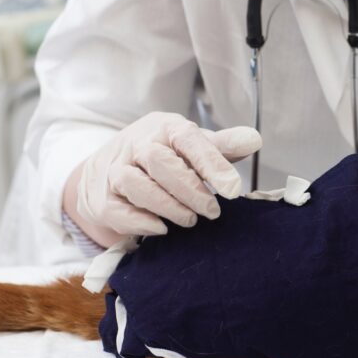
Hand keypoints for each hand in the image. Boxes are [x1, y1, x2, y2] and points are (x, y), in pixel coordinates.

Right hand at [67, 113, 261, 246]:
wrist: (108, 170)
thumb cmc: (164, 157)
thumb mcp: (192, 147)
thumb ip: (222, 147)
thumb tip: (254, 139)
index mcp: (165, 128)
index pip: (188, 139)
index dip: (212, 163)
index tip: (233, 189)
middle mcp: (137, 144)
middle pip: (159, 161)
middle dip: (189, 189)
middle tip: (213, 211)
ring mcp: (115, 170)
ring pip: (136, 184)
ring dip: (167, 205)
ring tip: (190, 219)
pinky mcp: (103, 199)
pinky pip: (118, 211)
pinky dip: (141, 221)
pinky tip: (162, 228)